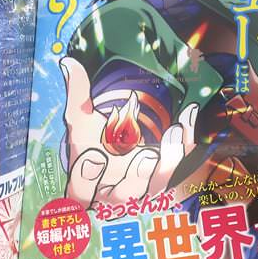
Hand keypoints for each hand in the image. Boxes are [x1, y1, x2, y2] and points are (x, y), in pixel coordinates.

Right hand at [59, 57, 197, 209]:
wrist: (112, 167)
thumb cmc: (91, 146)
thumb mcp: (81, 123)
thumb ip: (77, 96)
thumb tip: (69, 63)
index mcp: (83, 186)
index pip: (82, 186)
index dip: (88, 175)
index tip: (94, 154)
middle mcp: (112, 195)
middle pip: (125, 192)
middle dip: (137, 173)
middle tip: (148, 154)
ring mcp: (140, 193)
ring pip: (157, 183)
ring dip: (169, 159)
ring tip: (175, 132)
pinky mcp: (162, 183)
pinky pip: (178, 167)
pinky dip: (184, 145)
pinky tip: (188, 119)